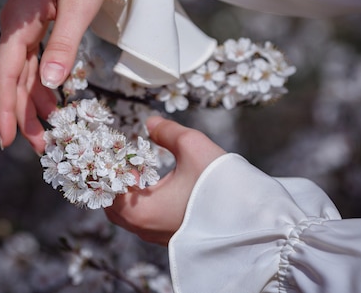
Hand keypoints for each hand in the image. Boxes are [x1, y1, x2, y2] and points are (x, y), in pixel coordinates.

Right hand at [0, 0, 104, 152]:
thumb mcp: (79, 6)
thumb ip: (65, 45)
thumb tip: (51, 86)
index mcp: (18, 24)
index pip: (5, 75)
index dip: (4, 109)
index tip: (7, 141)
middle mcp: (14, 30)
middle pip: (12, 82)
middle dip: (22, 116)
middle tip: (39, 148)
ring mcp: (22, 31)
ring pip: (22, 77)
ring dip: (33, 106)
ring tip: (50, 134)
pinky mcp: (33, 31)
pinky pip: (33, 66)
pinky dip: (42, 88)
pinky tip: (53, 105)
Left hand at [104, 116, 225, 244]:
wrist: (255, 221)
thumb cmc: (221, 186)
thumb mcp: (192, 147)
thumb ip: (166, 132)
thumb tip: (151, 123)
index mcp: (140, 211)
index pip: (105, 189)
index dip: (106, 167)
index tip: (116, 149)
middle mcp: (144, 228)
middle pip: (113, 205)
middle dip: (115, 180)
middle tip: (127, 158)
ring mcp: (158, 237)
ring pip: (128, 215)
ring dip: (129, 192)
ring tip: (141, 168)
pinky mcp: (172, 238)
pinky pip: (146, 220)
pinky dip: (142, 202)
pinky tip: (155, 183)